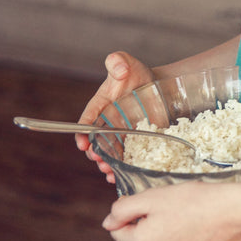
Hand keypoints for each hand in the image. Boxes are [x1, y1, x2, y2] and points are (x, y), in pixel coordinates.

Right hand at [76, 51, 154, 177]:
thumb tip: (118, 68)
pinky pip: (125, 158)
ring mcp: (120, 135)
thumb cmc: (137, 74)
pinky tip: (118, 179)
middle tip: (99, 160)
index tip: (82, 143)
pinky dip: (121, 169)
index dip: (82, 132)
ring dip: (106, 164)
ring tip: (109, 172)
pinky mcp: (135, 143)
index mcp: (99, 106)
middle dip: (95, 153)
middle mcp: (106, 123)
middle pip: (96, 142)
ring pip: (109, 154)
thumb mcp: (126, 63)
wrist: (158, 86)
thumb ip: (118, 61)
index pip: (87, 119)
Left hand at [101, 180, 240, 240]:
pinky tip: (191, 237)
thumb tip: (108, 224)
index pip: (117, 232)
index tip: (150, 206)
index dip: (130, 216)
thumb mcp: (152, 197)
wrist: (233, 214)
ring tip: (179, 224)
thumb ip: (122, 209)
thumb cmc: (193, 200)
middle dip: (140, 233)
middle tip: (163, 214)